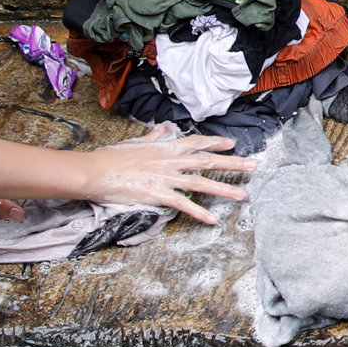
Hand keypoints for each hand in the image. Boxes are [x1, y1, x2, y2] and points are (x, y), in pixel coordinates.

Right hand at [77, 129, 258, 223]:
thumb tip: (164, 128)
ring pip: (201, 182)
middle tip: (252, 165)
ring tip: (242, 194)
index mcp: (165, 148)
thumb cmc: (112, 157)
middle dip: (232, 163)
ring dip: (224, 189)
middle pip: (207, 161)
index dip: (215, 142)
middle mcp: (170, 161)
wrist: (95, 171)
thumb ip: (154, 136)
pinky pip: (183, 204)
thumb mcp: (136, 142)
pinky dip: (199, 212)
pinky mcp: (158, 194)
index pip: (196, 143)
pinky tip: (212, 218)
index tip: (231, 143)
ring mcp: (165, 178)